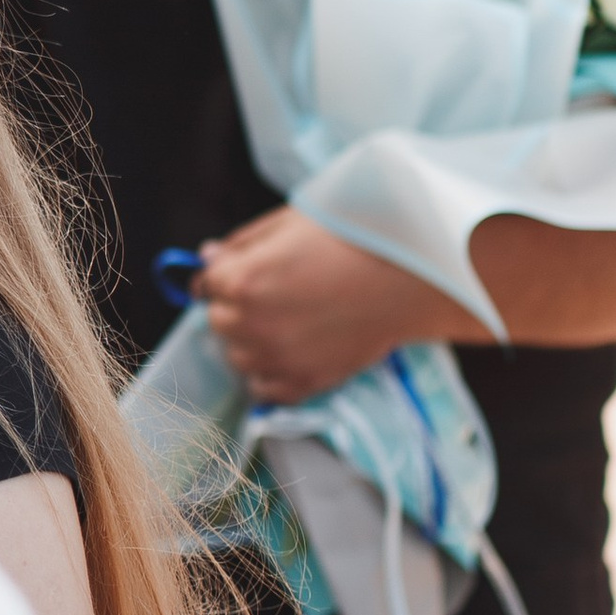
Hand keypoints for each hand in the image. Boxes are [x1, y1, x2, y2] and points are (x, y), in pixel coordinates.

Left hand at [193, 209, 474, 403]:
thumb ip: (242, 244)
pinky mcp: (305, 382)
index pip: (206, 286)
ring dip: (250, 342)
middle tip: (272, 293)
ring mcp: (278, 358)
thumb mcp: (290, 223)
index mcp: (242, 280)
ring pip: (237, 358)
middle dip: (235, 307)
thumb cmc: (352, 237)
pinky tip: (291, 352)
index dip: (224, 276)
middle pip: (217, 322)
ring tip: (286, 321)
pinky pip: (264, 391)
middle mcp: (252, 324)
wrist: (409, 276)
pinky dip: (270, 375)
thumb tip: (207, 258)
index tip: (240, 272)